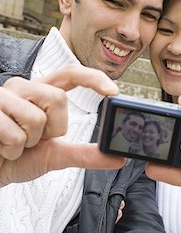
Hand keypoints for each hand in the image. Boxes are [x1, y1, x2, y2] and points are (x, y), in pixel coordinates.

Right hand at [0, 65, 124, 186]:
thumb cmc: (17, 159)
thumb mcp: (55, 156)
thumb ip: (84, 154)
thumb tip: (117, 158)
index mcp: (41, 92)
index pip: (70, 73)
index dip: (92, 78)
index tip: (113, 91)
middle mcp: (23, 88)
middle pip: (57, 98)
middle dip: (52, 129)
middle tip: (35, 140)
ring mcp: (3, 97)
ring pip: (36, 118)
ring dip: (29, 143)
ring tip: (15, 144)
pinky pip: (14, 135)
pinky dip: (12, 151)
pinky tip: (2, 149)